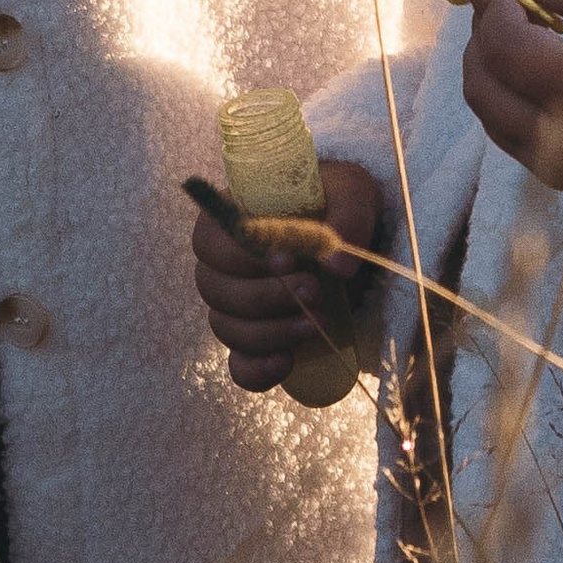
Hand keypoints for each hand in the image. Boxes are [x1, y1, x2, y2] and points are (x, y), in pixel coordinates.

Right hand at [192, 160, 384, 391]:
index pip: (208, 240)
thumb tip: (336, 263)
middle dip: (264, 296)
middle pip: (214, 289)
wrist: (355, 241)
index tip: (288, 259)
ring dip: (270, 330)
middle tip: (314, 290)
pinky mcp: (259, 340)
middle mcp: (226, 265)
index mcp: (234, 219)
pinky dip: (257, 370)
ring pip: (226, 328)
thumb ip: (348, 215)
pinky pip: (239, 366)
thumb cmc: (341, 205)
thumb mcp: (353, 191)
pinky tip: (287, 362)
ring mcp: (239, 307)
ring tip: (318, 322)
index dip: (239, 255)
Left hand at [461, 0, 562, 190]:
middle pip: (481, 79)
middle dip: (485, 32)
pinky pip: (496, 126)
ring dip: (487, 60)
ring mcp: (554, 165)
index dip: (488, 4)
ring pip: (481, 105)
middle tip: (511, 1)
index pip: (506, 47)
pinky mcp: (549, 175)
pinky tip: (532, 66)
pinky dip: (500, 89)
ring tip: (526, 32)